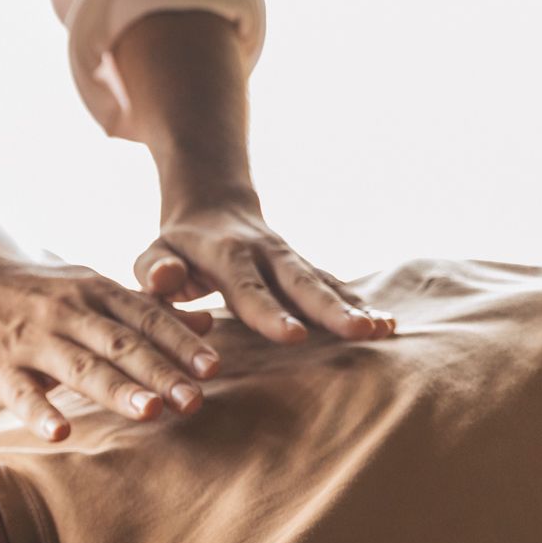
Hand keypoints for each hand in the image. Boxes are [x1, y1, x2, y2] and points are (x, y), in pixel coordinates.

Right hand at [0, 252, 222, 440]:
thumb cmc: (33, 291)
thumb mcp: (91, 287)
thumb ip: (146, 310)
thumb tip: (209, 326)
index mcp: (94, 292)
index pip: (145, 318)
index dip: (180, 343)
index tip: (214, 368)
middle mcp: (67, 313)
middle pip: (120, 344)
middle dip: (159, 373)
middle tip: (195, 401)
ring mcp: (32, 341)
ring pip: (79, 366)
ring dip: (116, 390)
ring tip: (151, 413)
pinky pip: (21, 394)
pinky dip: (40, 412)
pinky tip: (60, 434)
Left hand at [133, 201, 395, 344]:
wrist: (212, 207)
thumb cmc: (176, 246)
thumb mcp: (154, 252)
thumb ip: (154, 269)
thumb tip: (161, 281)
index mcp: (226, 255)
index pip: (249, 287)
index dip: (270, 311)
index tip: (294, 335)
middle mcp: (265, 254)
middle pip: (300, 281)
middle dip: (330, 308)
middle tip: (360, 332)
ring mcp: (290, 259)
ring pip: (324, 282)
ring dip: (353, 306)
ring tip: (384, 329)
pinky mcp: (306, 268)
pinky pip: (334, 285)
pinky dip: (359, 303)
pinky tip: (387, 324)